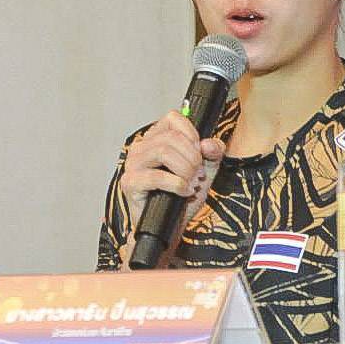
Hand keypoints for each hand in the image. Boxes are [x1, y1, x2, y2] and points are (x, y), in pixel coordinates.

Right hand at [118, 110, 225, 265]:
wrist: (170, 225)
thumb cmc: (182, 195)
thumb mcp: (205, 169)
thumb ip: (213, 152)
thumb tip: (209, 144)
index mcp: (156, 138)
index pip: (173, 118)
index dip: (192, 134)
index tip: (200, 152)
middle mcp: (141, 147)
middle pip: (171, 138)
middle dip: (192, 157)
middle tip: (198, 174)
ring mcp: (133, 164)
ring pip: (163, 152)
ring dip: (185, 169)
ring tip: (191, 182)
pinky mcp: (130, 183)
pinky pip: (156, 177)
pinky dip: (176, 184)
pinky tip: (183, 191)